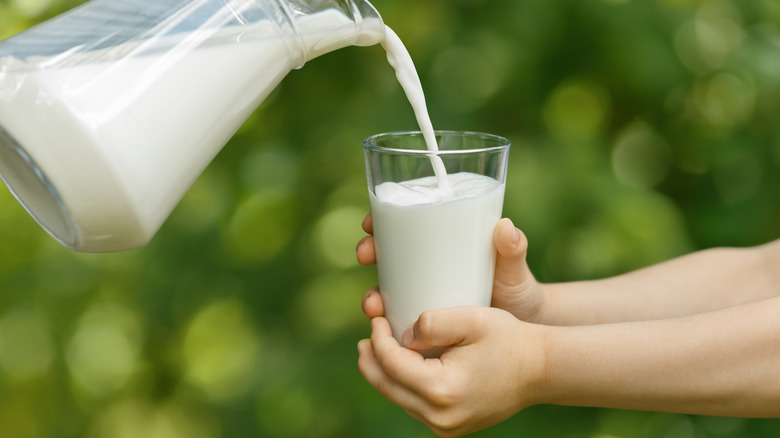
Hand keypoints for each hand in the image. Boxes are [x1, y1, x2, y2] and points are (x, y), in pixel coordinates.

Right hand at [356, 214, 546, 322]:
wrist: (522, 328)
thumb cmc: (517, 290)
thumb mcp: (513, 269)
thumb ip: (513, 251)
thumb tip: (506, 227)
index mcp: (443, 243)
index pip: (406, 223)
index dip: (381, 218)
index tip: (371, 222)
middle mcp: (428, 265)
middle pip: (388, 252)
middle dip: (369, 250)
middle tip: (366, 256)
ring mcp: (423, 292)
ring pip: (386, 287)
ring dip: (371, 293)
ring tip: (373, 304)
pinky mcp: (424, 320)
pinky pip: (395, 318)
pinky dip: (383, 323)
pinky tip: (378, 330)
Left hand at [357, 306, 545, 436]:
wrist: (539, 370)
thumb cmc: (508, 339)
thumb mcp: (471, 318)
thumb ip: (432, 322)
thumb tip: (402, 336)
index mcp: (442, 389)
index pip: (391, 363)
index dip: (377, 338)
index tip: (376, 318)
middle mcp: (440, 416)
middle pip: (386, 386)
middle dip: (371, 360)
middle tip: (364, 338)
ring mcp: (445, 427)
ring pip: (397, 398)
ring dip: (384, 373)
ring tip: (377, 349)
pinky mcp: (449, 428)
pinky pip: (413, 405)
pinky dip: (402, 385)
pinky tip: (400, 366)